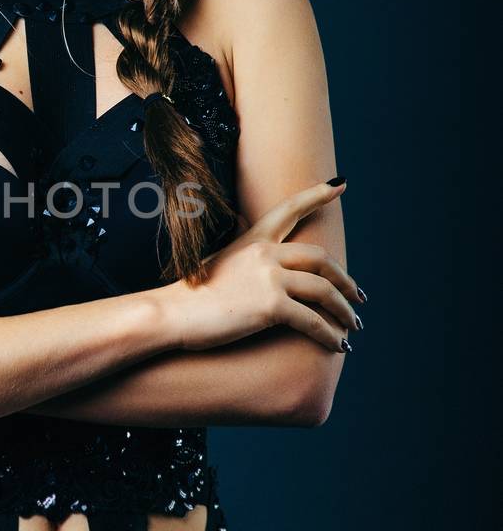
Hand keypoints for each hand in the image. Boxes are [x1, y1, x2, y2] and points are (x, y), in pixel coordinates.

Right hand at [162, 178, 362, 353]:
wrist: (172, 313)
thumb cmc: (192, 295)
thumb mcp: (218, 263)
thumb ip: (243, 257)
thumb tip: (257, 256)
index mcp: (253, 240)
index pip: (290, 209)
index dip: (317, 195)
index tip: (340, 184)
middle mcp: (265, 253)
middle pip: (321, 260)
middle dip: (345, 280)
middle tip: (358, 296)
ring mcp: (269, 278)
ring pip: (323, 290)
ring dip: (344, 310)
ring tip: (353, 325)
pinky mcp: (270, 306)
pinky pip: (312, 320)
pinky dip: (329, 335)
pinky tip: (338, 346)